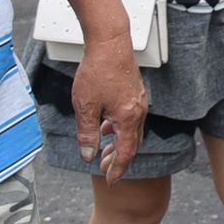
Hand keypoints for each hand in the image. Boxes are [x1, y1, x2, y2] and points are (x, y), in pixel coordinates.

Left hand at [70, 36, 146, 183]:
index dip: (118, 168)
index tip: (111, 180)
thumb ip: (87, 134)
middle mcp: (138, 111)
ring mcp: (138, 101)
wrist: (110, 43)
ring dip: (119, 144)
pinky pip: (130, 117)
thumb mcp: (85, 107)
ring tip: (103, 152)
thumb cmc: (97, 72)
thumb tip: (88, 155)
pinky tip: (106, 126)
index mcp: (128, 118)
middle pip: (132, 143)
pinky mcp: (134, 93)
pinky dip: (120, 128)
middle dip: (119, 159)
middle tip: (106, 171)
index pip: (126, 151)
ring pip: (132, 130)